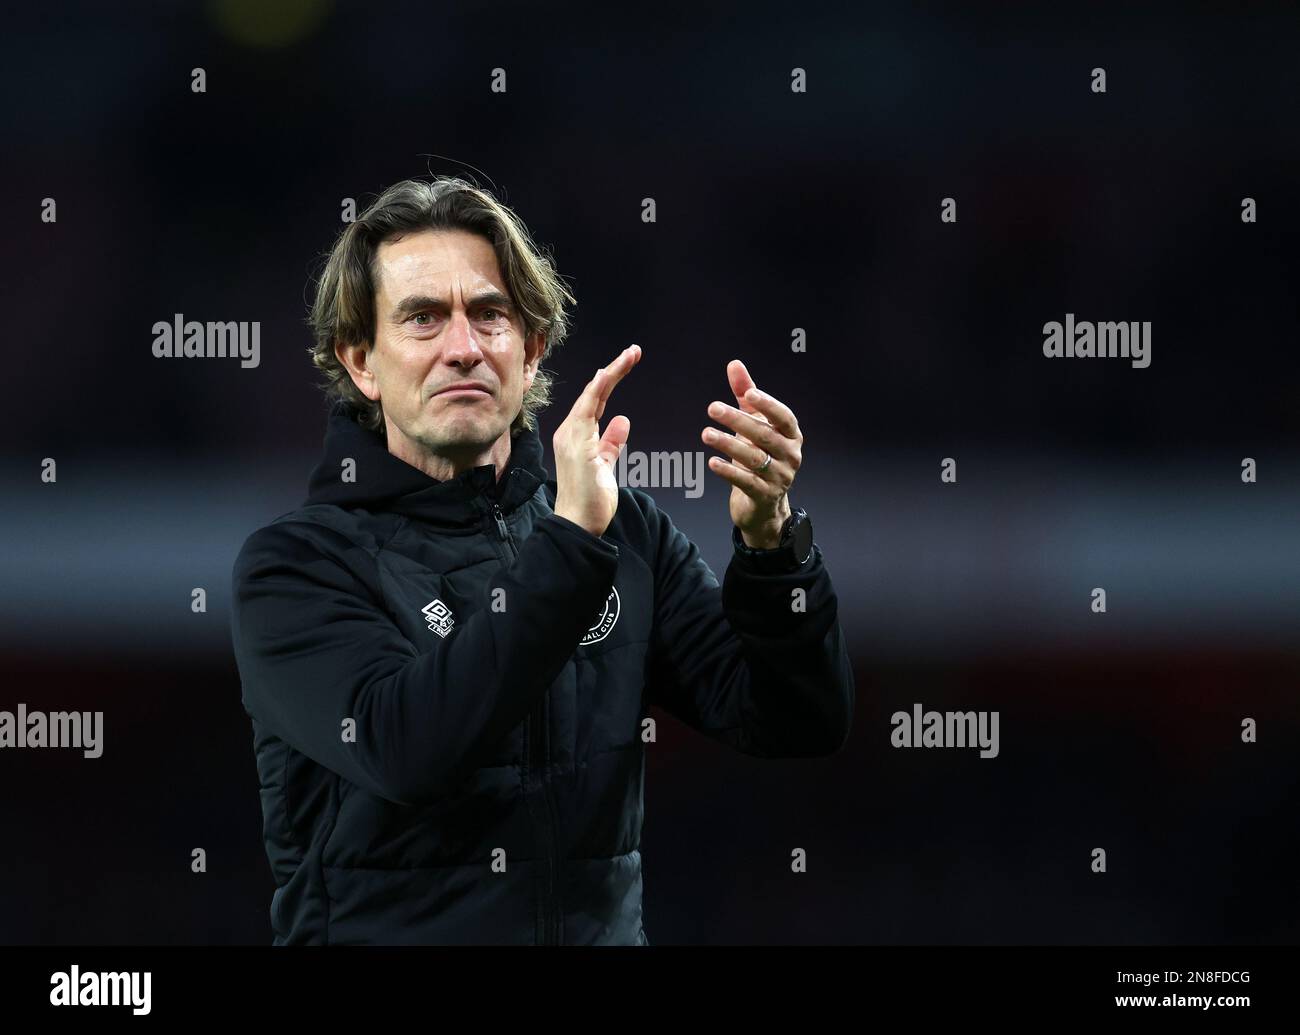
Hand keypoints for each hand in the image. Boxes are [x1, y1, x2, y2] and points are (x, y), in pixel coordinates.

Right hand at [552, 344, 640, 536]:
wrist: (578, 525)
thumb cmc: (591, 500)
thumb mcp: (606, 466)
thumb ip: (611, 443)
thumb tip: (622, 421)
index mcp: (577, 437)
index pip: (595, 403)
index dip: (610, 382)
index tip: (625, 364)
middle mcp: (570, 432)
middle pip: (593, 393)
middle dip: (613, 371)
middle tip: (634, 351)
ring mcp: (571, 436)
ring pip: (592, 395)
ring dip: (612, 373)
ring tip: (631, 355)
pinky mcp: (577, 444)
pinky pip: (588, 408)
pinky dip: (599, 388)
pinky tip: (610, 372)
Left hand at [701, 359, 801, 548]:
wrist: (764, 503)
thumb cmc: (761, 454)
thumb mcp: (755, 423)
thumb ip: (746, 395)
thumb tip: (734, 364)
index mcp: (791, 435)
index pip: (783, 416)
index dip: (768, 405)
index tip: (749, 393)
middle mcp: (790, 455)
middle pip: (764, 436)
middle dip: (737, 421)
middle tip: (712, 408)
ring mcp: (779, 477)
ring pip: (754, 459)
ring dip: (728, 445)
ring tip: (706, 434)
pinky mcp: (764, 496)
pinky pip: (746, 482)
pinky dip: (728, 472)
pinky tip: (711, 462)